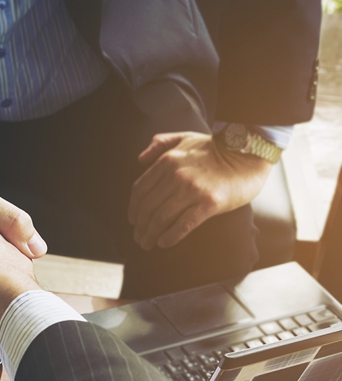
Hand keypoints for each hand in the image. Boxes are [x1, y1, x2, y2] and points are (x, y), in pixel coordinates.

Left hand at [128, 132, 272, 249]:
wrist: (248, 152)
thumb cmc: (215, 147)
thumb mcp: (184, 137)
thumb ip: (160, 143)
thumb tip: (140, 159)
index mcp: (167, 161)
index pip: (140, 189)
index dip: (133, 208)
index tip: (133, 219)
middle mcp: (176, 176)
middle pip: (148, 207)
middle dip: (140, 226)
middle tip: (138, 236)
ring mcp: (192, 190)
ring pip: (161, 218)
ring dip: (150, 234)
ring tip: (147, 243)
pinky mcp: (209, 203)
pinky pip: (183, 225)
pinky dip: (170, 237)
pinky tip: (163, 243)